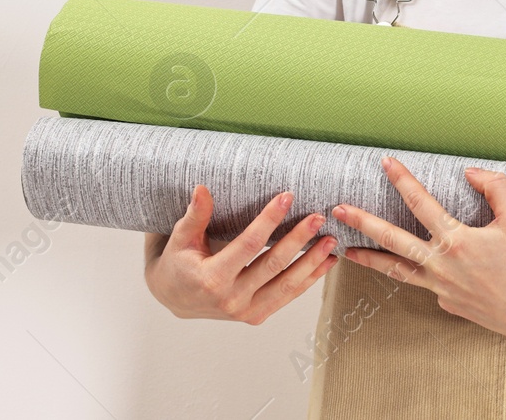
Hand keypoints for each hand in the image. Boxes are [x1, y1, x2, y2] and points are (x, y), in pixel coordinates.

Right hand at [143, 185, 338, 323]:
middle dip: (298, 240)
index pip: (248, 245)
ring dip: (312, 263)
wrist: (174, 298)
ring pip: (286, 286)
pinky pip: (287, 296)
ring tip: (330, 241)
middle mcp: (231, 299)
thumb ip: (195, 215)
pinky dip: (309, 280)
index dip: (269, 220)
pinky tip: (326, 263)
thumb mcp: (180, 238)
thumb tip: (203, 188)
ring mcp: (245, 311)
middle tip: (317, 217)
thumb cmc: (178, 263)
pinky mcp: (256, 316)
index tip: (287, 197)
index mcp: (212, 279)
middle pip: (273, 265)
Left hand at [332, 157, 505, 349]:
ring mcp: (442, 289)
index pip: (421, 204)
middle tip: (337, 210)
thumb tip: (469, 172)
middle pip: (393, 241)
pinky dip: (421, 274)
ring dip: (370, 260)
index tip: (385, 161)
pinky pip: (430, 285)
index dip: (402, 179)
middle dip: (363, 223)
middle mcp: (443, 266)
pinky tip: (425, 269)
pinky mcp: (448, 305)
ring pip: (398, 272)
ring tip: (346, 252)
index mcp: (458, 241)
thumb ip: (495, 187)